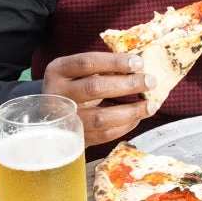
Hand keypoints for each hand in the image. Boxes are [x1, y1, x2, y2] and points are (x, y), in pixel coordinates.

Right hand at [43, 52, 157, 146]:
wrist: (50, 114)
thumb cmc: (73, 85)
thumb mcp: (80, 72)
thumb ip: (103, 68)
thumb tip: (138, 67)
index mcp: (58, 70)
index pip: (87, 62)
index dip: (114, 62)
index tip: (138, 63)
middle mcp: (57, 94)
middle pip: (95, 88)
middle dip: (127, 85)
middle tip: (151, 81)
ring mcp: (65, 119)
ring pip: (101, 117)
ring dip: (131, 111)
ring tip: (151, 105)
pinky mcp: (75, 138)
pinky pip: (104, 135)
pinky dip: (125, 126)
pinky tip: (137, 118)